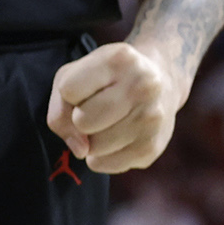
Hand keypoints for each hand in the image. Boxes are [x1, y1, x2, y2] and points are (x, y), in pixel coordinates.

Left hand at [50, 44, 180, 174]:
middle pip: (82, 121)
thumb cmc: (109, 78)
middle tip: (98, 108)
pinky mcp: (152, 148)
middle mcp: (142, 86)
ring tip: (111, 121)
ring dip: (92, 140)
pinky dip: (102, 156)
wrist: (162, 81)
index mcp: (120, 59)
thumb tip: (80, 150)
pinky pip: (104, 165)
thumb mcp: (77, 74)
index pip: (69, 90)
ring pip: (92, 148)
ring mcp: (151, 119)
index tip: (89, 87)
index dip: (71, 93)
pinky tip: (118, 137)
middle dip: (81, 118)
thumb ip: (60, 109)